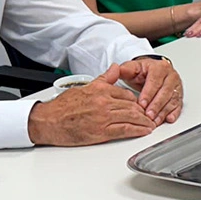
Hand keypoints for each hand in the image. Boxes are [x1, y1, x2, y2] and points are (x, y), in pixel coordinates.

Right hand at [27, 73, 158, 145]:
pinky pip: (124, 130)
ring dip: (144, 121)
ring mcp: (103, 117)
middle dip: (144, 112)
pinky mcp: (101, 132)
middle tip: (152, 115)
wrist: (48, 121)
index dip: (137, 101)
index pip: (126, 94)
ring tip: (152, 124)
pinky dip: (137, 130)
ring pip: (131, 117)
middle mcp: (104, 102)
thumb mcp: (85, 86)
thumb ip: (104, 79)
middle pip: (132, 106)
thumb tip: (115, 68)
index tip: (142, 105)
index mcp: (100, 90)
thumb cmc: (63, 106)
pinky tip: (144, 131)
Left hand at [108, 56, 183, 121]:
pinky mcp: (179, 95)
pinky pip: (178, 105)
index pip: (155, 81)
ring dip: (163, 112)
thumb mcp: (132, 68)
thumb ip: (125, 70)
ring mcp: (176, 86)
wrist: (150, 72)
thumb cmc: (141, 72)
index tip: (141, 104)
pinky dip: (174, 113)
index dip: (148, 94)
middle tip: (148, 116)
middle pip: (165, 92)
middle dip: (156, 105)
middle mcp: (170, 76)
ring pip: (172, 100)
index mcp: (160, 67)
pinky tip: (169, 118)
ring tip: (155, 121)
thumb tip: (117, 70)